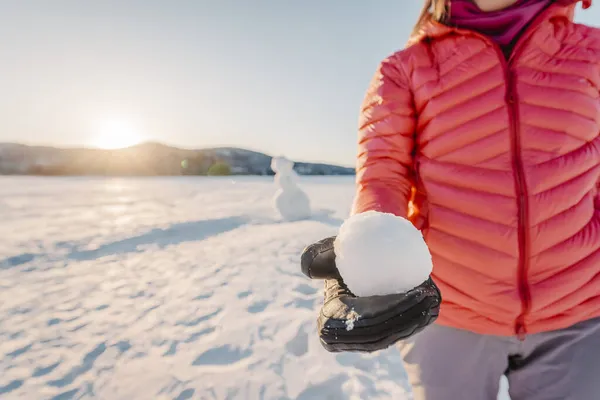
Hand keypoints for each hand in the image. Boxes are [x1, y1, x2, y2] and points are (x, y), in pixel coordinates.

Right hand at [301, 237, 440, 352]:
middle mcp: (347, 341)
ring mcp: (366, 343)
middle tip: (423, 294)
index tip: (404, 290)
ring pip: (393, 335)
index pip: (360, 321)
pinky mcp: (382, 339)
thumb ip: (315, 258)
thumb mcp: (325, 255)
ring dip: (414, 320)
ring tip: (429, 299)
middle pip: (380, 332)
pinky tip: (430, 306)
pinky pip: (401, 333)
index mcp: (330, 326)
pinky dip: (417, 321)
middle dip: (405, 317)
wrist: (353, 268)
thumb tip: (309, 270)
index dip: (385, 310)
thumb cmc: (339, 258)